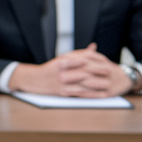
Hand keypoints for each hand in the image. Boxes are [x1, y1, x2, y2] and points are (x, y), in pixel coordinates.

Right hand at [9, 43, 135, 96]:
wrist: (31, 80)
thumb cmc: (48, 69)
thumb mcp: (61, 59)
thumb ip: (79, 53)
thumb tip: (94, 46)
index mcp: (61, 62)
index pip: (81, 61)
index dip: (94, 62)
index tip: (106, 62)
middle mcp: (61, 73)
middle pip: (83, 72)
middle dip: (97, 72)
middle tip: (110, 71)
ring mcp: (62, 84)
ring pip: (82, 84)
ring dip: (96, 85)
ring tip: (108, 84)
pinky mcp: (62, 93)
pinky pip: (79, 94)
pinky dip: (91, 94)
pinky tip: (100, 95)